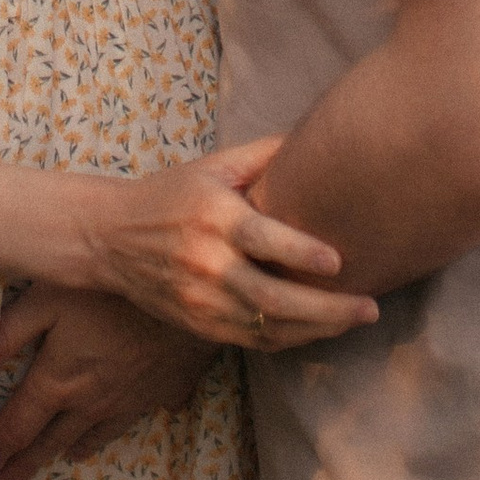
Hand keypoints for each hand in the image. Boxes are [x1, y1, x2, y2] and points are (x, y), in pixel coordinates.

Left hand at [0, 285, 212, 479]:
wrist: (187, 295)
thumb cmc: (109, 291)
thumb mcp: (46, 299)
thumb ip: (11, 333)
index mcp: (59, 381)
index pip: (19, 425)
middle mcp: (92, 401)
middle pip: (53, 440)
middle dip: (28, 462)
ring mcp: (130, 400)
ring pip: (96, 433)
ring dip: (74, 448)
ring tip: (64, 459)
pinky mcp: (163, 390)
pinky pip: (137, 416)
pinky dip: (121, 425)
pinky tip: (121, 421)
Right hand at [84, 136, 377, 349]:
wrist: (110, 238)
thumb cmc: (171, 194)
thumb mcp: (212, 166)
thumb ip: (263, 156)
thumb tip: (319, 138)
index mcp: (213, 217)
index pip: (261, 240)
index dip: (300, 253)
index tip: (339, 260)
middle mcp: (206, 263)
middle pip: (271, 299)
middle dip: (326, 309)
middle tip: (369, 307)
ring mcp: (201, 300)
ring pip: (266, 328)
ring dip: (316, 329)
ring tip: (355, 319)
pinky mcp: (198, 325)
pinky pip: (251, 341)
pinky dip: (289, 339)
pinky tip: (318, 330)